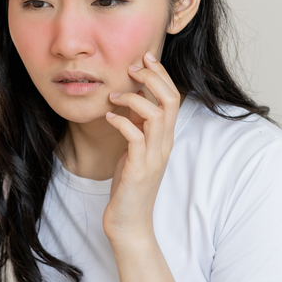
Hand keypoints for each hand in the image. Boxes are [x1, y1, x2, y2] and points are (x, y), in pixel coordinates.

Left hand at [102, 51, 181, 244]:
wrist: (129, 223)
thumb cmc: (129, 186)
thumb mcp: (134, 150)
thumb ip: (137, 126)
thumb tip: (130, 101)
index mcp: (165, 138)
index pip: (173, 97)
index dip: (161, 75)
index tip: (144, 58)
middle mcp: (164, 145)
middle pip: (170, 100)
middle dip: (153, 78)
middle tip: (132, 67)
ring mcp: (153, 157)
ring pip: (156, 115)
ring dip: (134, 99)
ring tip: (114, 96)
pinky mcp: (138, 169)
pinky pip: (135, 138)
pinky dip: (122, 122)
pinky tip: (108, 117)